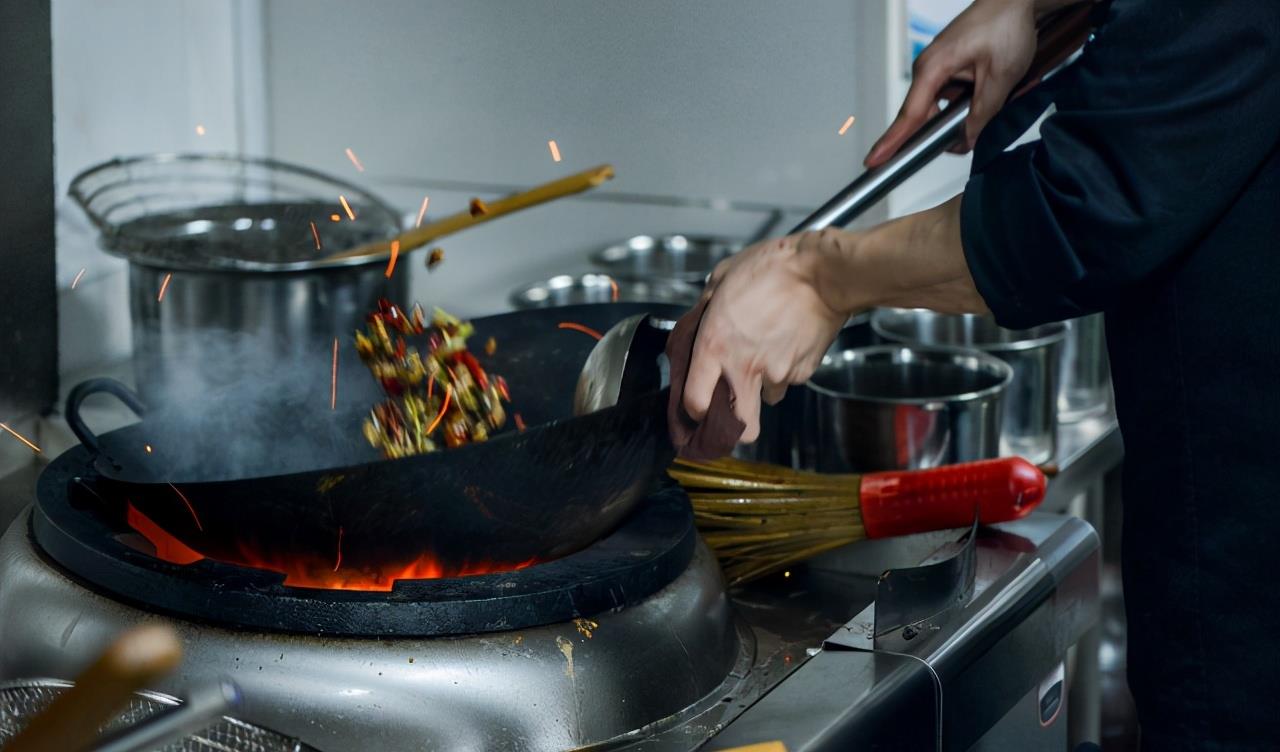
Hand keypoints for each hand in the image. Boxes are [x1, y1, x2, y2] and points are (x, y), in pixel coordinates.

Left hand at [682, 232, 849, 442]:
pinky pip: (790, 378)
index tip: (696, 404)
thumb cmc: (771, 269)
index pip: (695, 402)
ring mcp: (777, 374)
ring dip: (764, 383)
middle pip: (741, 429)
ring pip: (768, 397)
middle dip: (738, 429)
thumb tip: (701, 315)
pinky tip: (788, 340)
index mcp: (715, 346)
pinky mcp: (804, 371)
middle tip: (735, 411)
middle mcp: (744, 368)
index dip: (694, 409)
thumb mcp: (722, 277)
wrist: (822, 272)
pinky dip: (787, 366)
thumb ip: (706, 305)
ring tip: (768, 350)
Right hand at [864, 0, 1040, 166]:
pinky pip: (950, 96)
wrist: (1017, 1)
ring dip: (961, 114)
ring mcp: (937, 68)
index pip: (909, 114)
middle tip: (969, 137)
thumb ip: (982, 114)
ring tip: (989, 99)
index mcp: (933, 68)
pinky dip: (966, 102)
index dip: (892, 141)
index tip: (874, 161)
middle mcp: (928, 68)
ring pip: (940, 108)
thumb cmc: (1006, 25)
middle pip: (924, 115)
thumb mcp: (1000, 77)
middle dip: (943, 131)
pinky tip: (986, 93)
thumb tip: (967, 140)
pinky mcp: (948, 68)